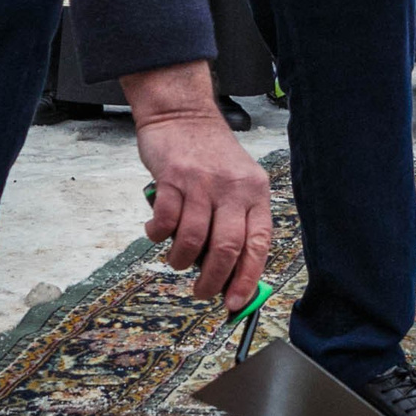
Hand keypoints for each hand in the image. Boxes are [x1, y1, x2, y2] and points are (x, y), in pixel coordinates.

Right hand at [124, 60, 271, 309]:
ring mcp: (202, 183)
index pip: (258, 244)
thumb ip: (236, 220)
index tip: (235, 302)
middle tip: (202, 293)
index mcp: (255, 193)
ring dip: (181, 260)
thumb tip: (229, 273)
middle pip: (227, 248)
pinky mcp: (173, 178)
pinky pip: (165, 221)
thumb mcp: (237, 182)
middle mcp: (232, 189)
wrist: (182, 113)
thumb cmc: (210, 154)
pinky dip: (158, 236)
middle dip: (213, 280)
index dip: (247, 278)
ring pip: (193, 239)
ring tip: (177, 261)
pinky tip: (157, 233)